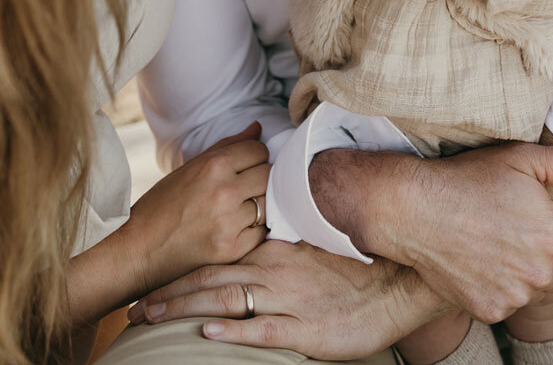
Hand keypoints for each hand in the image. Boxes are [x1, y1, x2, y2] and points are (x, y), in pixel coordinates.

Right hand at [119, 122, 269, 296]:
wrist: (137, 251)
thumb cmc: (161, 205)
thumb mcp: (190, 168)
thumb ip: (227, 146)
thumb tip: (258, 129)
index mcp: (213, 166)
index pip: (259, 150)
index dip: (254, 156)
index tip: (245, 166)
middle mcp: (225, 191)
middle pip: (268, 175)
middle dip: (259, 179)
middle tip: (244, 188)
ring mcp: (229, 222)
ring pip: (268, 204)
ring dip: (257, 205)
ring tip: (238, 209)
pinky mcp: (232, 250)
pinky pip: (262, 233)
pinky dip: (253, 231)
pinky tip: (235, 230)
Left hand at [127, 238, 448, 357]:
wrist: (400, 281)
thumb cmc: (358, 267)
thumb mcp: (315, 248)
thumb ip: (284, 243)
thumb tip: (257, 238)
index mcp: (276, 251)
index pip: (220, 254)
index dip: (184, 266)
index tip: (155, 274)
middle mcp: (275, 271)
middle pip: (211, 279)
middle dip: (170, 293)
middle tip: (135, 306)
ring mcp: (288, 300)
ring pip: (226, 301)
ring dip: (184, 310)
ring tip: (151, 318)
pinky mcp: (305, 328)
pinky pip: (261, 330)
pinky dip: (231, 330)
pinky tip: (206, 331)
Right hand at [308, 141, 552, 323]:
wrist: (416, 210)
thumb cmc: (468, 179)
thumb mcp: (521, 159)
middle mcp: (539, 274)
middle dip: (550, 259)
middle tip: (521, 232)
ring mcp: (513, 296)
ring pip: (533, 291)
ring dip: (524, 274)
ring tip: (496, 243)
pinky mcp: (488, 310)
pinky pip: (505, 303)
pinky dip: (497, 287)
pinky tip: (479, 260)